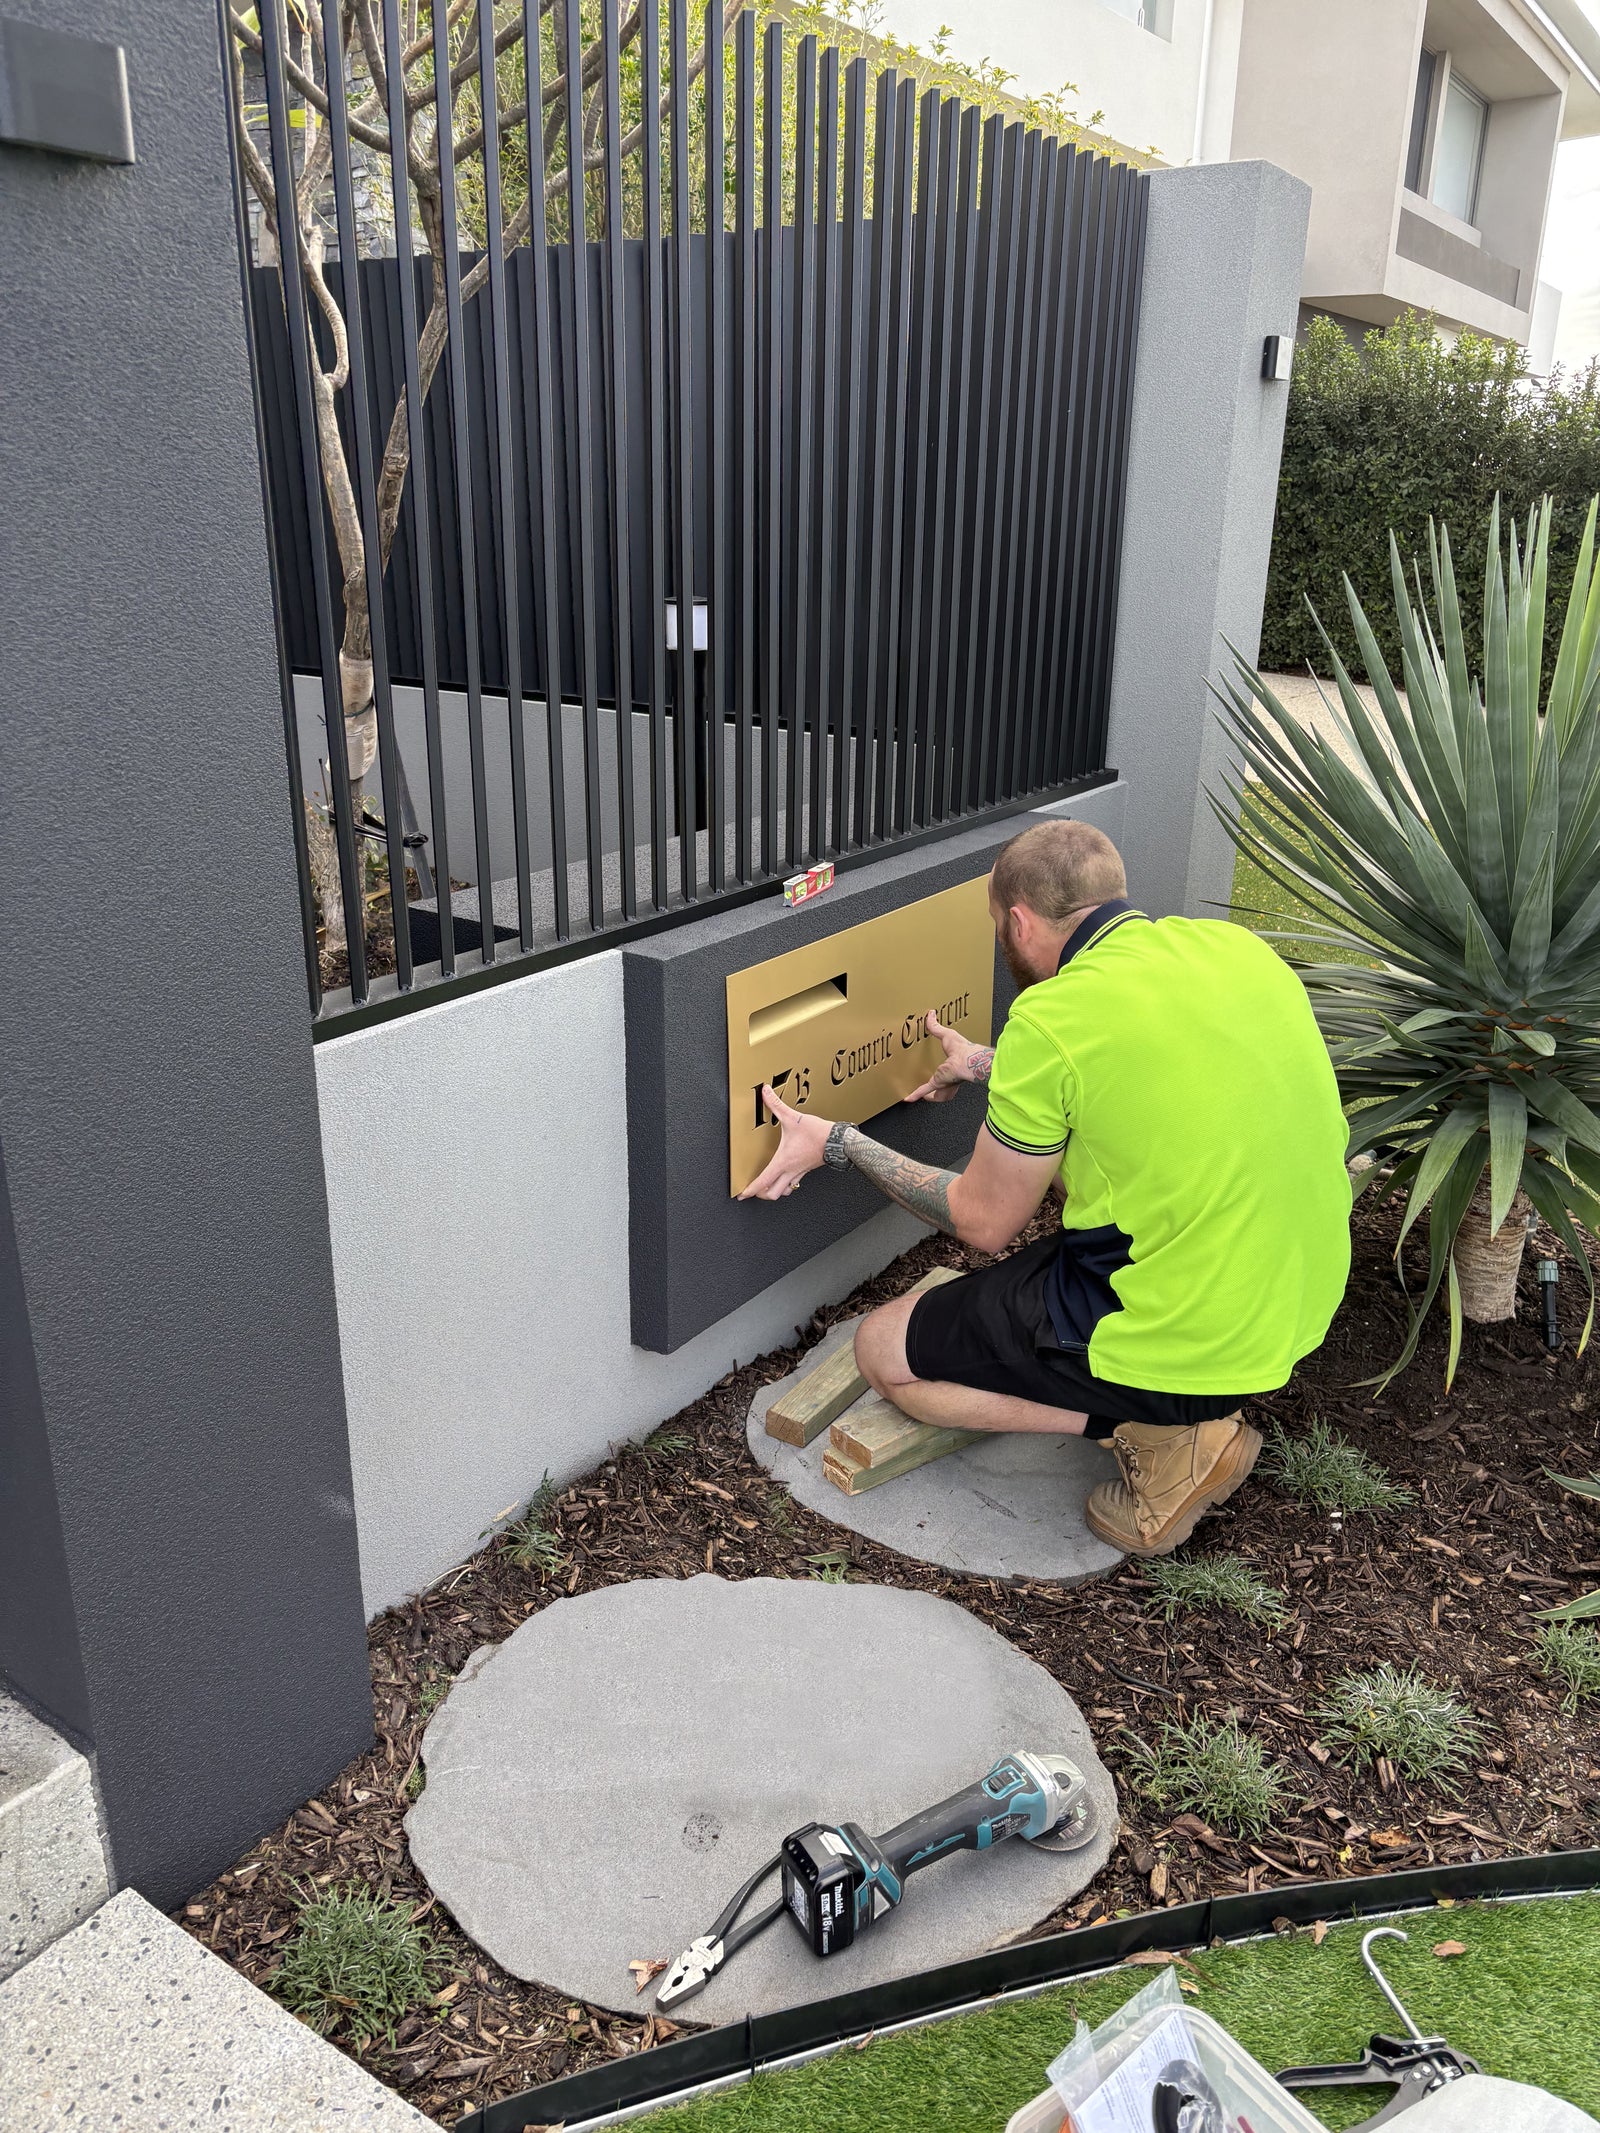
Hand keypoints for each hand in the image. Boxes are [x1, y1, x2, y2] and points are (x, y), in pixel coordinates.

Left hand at [738, 1084, 831, 1200]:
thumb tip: (766, 1092)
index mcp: (783, 1161)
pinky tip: (784, 1175)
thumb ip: (776, 1104)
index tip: (742, 1195)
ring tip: (767, 1187)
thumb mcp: (793, 1117)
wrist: (838, 1141)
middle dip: (761, 1195)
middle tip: (752, 1191)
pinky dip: (786, 1184)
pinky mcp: (806, 1170)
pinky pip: (794, 1183)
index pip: (763, 1181)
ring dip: (774, 1191)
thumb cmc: (817, 1133)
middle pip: (773, 1194)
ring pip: (784, 1191)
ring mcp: (799, 1172)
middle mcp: (790, 1170)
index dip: (750, 1190)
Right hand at [905, 1010, 985, 1103]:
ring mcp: (943, 1081)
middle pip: (944, 1085)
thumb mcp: (947, 1034)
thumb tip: (931, 1014)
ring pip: (937, 1092)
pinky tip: (907, 1098)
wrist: (967, 1060)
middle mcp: (950, 1075)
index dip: (944, 1070)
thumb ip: (937, 1027)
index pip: (948, 1068)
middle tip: (930, 1088)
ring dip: (930, 1095)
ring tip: (920, 1096)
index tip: (940, 1070)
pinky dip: (915, 1094)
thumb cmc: (963, 1048)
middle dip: (939, 1088)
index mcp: (954, 1063)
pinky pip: (924, 1090)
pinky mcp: (936, 1083)